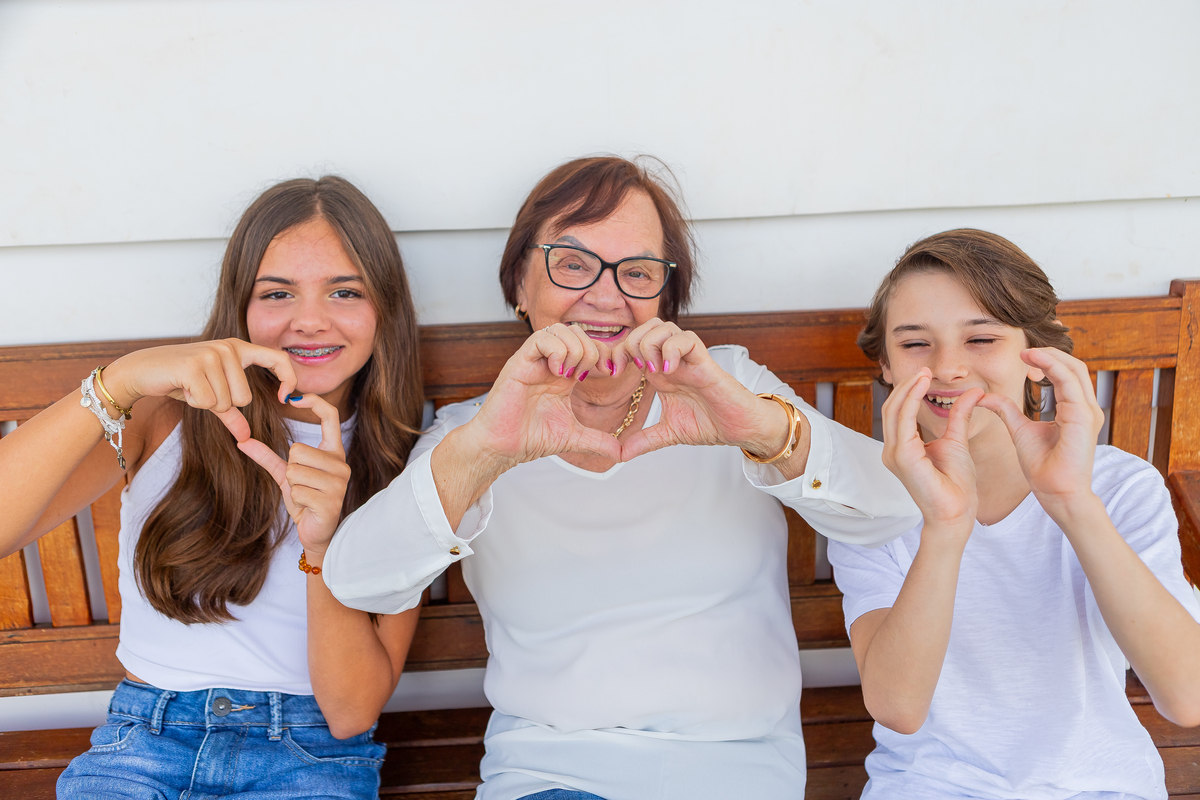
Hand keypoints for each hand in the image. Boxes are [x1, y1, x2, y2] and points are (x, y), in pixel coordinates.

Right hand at [102, 338, 296, 428]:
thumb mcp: (211, 396)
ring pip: (226, 402)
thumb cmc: (180, 381)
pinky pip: (209, 403)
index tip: (285, 398)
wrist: (143, 370)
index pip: (278, 358)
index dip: (289, 378)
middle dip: (222, 404)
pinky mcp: (194, 366)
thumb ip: (231, 414)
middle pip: (245, 398)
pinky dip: (195, 403)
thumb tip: (246, 437)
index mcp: (238, 349)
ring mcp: (211, 354)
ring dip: (206, 403)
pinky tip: (182, 387)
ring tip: (191, 386)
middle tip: (202, 389)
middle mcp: (228, 348)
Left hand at [225, 394, 350, 555]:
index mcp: (334, 453)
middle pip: (298, 449)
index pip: (330, 417)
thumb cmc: (305, 500)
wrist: (317, 532)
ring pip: (296, 470)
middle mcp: (341, 464)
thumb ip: (267, 456)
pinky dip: (296, 500)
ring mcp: (339, 482)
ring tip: (306, 495)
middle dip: (290, 468)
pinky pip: (298, 490)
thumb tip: (242, 440)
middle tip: (302, 484)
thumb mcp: (285, 475)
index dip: (313, 402)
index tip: (292, 398)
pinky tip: (308, 506)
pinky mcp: (332, 500)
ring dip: (293, 486)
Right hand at [463, 324, 621, 465]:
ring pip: (560, 329)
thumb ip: (599, 441)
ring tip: (570, 376)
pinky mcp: (519, 363)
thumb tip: (622, 453)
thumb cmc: (530, 438)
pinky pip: (540, 338)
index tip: (610, 374)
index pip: (588, 344)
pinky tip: (558, 373)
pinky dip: (556, 350)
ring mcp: (534, 361)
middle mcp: (548, 363)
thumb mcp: (574, 437)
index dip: (605, 353)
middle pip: (576, 331)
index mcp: (563, 374)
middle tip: (586, 375)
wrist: (502, 447)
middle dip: (591, 349)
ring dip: (574, 349)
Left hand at [613, 319, 785, 459]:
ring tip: (652, 371)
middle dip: (631, 342)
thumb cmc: (710, 423)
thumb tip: (619, 455)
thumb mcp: (668, 433)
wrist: (739, 428)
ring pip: (665, 327)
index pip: (634, 343)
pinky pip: (688, 339)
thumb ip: (644, 441)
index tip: (613, 372)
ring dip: (650, 344)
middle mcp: (673, 361)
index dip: (618, 351)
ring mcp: (688, 359)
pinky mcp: (705, 363)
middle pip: (646, 327)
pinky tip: (669, 371)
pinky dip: (673, 349)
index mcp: (660, 372)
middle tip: (632, 368)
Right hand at [881, 368, 980, 531]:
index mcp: (901, 448)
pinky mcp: (903, 457)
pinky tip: (923, 387)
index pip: (897, 411)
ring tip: (925, 374)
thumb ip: (959, 416)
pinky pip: (903, 421)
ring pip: (894, 411)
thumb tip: (973, 392)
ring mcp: (894, 454)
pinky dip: (911, 401)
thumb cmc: (955, 485)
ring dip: (908, 388)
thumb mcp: (957, 441)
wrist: (956, 513)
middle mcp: (892, 450)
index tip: (925, 374)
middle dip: (906, 385)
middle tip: (925, 369)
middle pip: (891, 407)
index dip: (908, 390)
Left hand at [977, 348, 1103, 510]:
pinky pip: (1069, 383)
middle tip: (1024, 353)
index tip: (1025, 363)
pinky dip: (1052, 368)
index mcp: (1075, 410)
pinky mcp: (1082, 417)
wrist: (1056, 492)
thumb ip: (1007, 410)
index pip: (1067, 375)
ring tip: (1026, 354)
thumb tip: (986, 397)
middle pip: (1074, 367)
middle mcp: (1086, 408)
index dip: (1047, 363)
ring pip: (1074, 370)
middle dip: (1049, 354)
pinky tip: (1033, 363)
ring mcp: (1088, 412)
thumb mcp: (1020, 430)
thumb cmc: (1043, 466)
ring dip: (1049, 357)